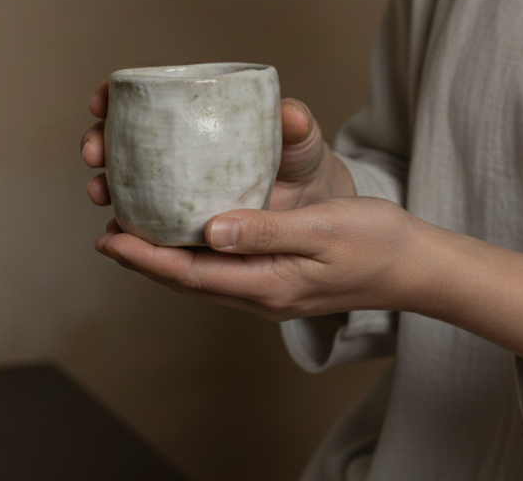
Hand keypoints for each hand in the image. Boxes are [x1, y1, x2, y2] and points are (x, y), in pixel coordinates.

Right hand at [80, 80, 354, 212]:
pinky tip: (118, 233)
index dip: (114, 97)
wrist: (308, 208)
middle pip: (121, 138)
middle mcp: (176, 149)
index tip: (102, 101)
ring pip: (125, 181)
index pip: (143, 98)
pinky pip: (146, 221)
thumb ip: (297, 127)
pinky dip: (127, 227)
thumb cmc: (300, 163)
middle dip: (97, 142)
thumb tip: (290, 112)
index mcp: (195, 116)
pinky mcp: (181, 221)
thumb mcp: (300, 142)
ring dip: (103, 184)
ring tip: (101, 193)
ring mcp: (175, 186)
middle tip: (96, 153)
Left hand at [97, 197, 522, 366]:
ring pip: (201, 276)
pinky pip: (220, 268)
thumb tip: (211, 229)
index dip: (145, 258)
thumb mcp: (324, 230)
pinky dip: (193, 252)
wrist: (414, 266)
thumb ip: (267, 231)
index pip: (190, 274)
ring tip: (133, 232)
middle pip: (186, 280)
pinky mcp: (275, 277)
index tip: (110, 238)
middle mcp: (259, 293)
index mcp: (267, 284)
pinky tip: (186, 232)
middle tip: (108, 232)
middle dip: (143, 259)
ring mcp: (267, 289)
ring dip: (163, 257)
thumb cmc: (375, 243)